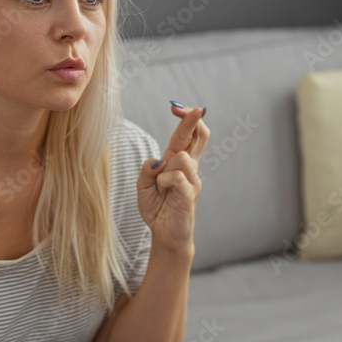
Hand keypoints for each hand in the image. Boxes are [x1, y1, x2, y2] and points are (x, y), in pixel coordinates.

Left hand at [136, 102, 208, 253]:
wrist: (164, 234)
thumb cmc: (156, 208)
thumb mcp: (142, 186)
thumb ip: (147, 169)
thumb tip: (158, 161)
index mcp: (177, 162)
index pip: (188, 135)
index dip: (186, 119)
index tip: (176, 107)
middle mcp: (189, 168)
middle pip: (199, 137)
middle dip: (192, 120)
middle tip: (188, 109)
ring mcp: (192, 180)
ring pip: (182, 157)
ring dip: (166, 167)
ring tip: (160, 185)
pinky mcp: (190, 194)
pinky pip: (176, 177)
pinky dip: (164, 181)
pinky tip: (162, 190)